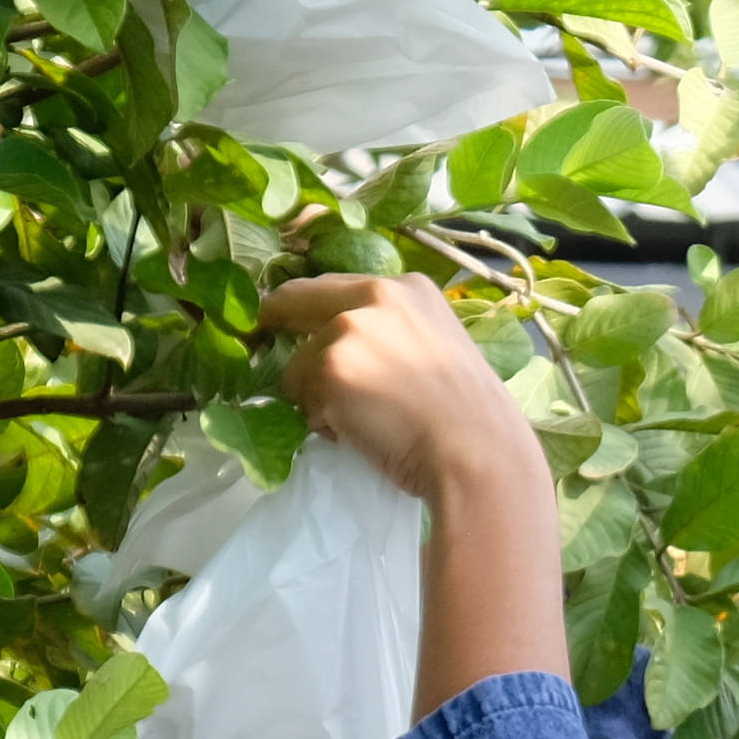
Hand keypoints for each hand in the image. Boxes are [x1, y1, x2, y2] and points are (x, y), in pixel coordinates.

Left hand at [261, 272, 537, 502]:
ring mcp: (348, 331)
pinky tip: (363, 434)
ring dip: (316, 397)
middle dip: (276, 325)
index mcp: (406, 288)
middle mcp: (374, 296)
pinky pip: (302, 402)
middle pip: (295, 303)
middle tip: (262, 345)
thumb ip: (391, 332)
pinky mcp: (329, 370)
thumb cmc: (468, 415)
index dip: (304, 305)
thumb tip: (344, 345)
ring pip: (298, 366)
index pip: (332, 285)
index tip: (283, 318)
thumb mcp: (437, 347)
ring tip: (363, 422)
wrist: (477, 452)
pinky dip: (324, 425)